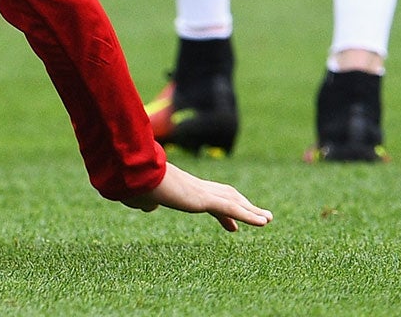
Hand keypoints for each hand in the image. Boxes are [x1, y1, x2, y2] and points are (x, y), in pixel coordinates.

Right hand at [125, 160, 271, 231]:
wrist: (132, 175)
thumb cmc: (132, 184)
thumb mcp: (139, 196)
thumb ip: (146, 201)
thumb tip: (148, 207)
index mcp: (181, 186)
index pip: (207, 197)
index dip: (221, 208)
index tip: (231, 224)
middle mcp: (194, 186)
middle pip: (225, 195)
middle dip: (242, 206)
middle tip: (259, 218)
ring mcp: (200, 191)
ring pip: (232, 200)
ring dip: (251, 210)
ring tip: (268, 219)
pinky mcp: (203, 198)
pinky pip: (232, 208)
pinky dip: (250, 215)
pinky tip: (264, 222)